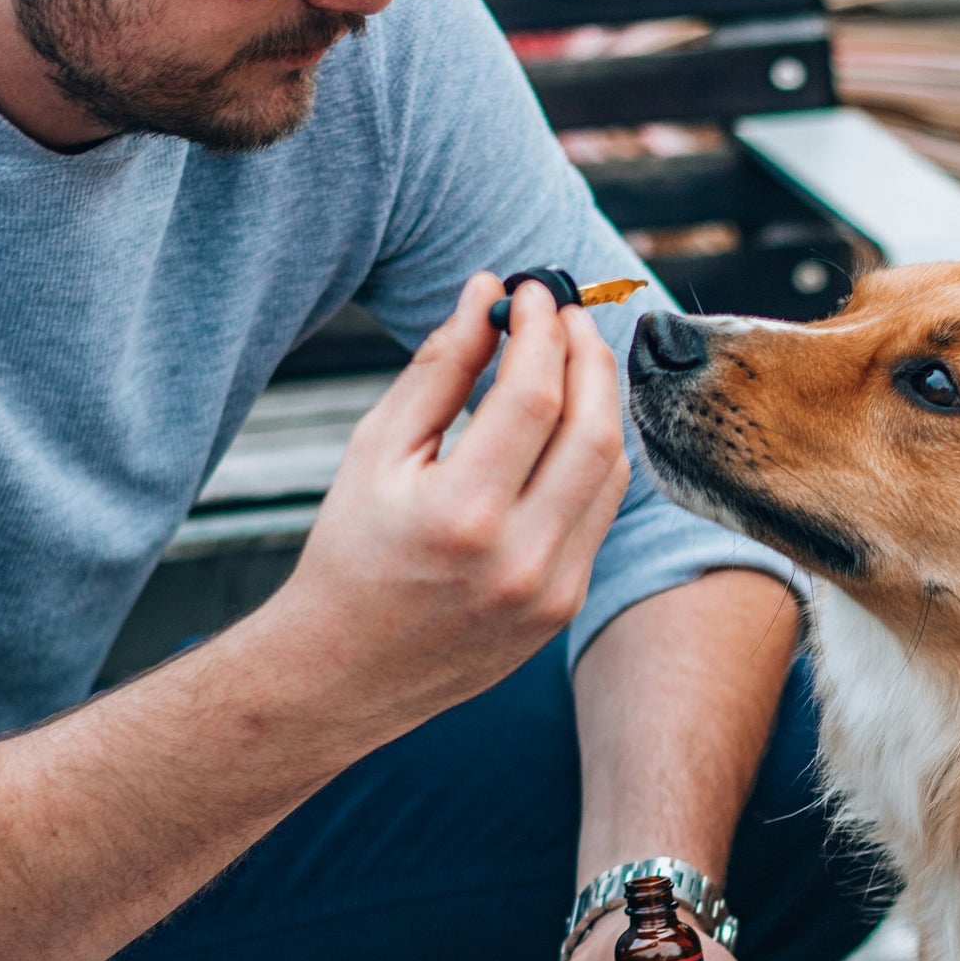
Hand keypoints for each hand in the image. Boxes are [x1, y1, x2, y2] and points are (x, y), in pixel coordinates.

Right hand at [265, 273, 630, 741]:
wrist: (347, 670)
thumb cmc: (352, 551)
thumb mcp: (377, 451)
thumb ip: (439, 369)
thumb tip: (487, 293)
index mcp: (462, 514)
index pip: (534, 396)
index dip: (542, 329)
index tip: (532, 290)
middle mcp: (519, 557)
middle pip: (593, 428)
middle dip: (587, 354)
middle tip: (565, 313)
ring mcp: (553, 588)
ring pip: (612, 470)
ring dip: (601, 401)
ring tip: (570, 359)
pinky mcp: (566, 605)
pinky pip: (602, 512)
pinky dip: (594, 455)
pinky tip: (569, 423)